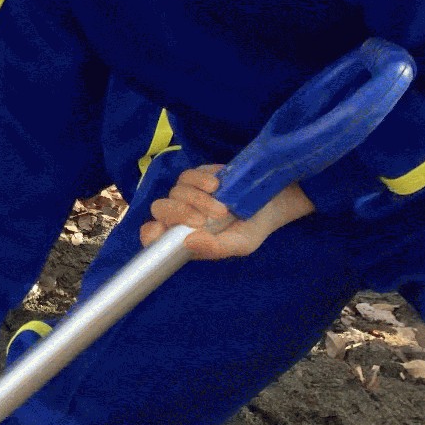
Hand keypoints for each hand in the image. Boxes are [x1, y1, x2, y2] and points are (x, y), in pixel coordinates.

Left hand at [138, 164, 314, 258]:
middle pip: (160, 209)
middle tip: (202, 221)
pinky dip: (199, 181)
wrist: (273, 201)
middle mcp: (181, 215)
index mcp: (185, 236)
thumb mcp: (240, 244)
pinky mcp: (198, 175)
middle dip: (178, 214)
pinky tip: (217, 186)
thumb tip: (188, 242)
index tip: (160, 231)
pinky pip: (187, 176)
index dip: (150, 233)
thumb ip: (215, 248)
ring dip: (196, 200)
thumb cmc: (253, 228)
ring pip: (175, 192)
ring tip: (223, 209)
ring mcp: (187, 193)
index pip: (153, 234)